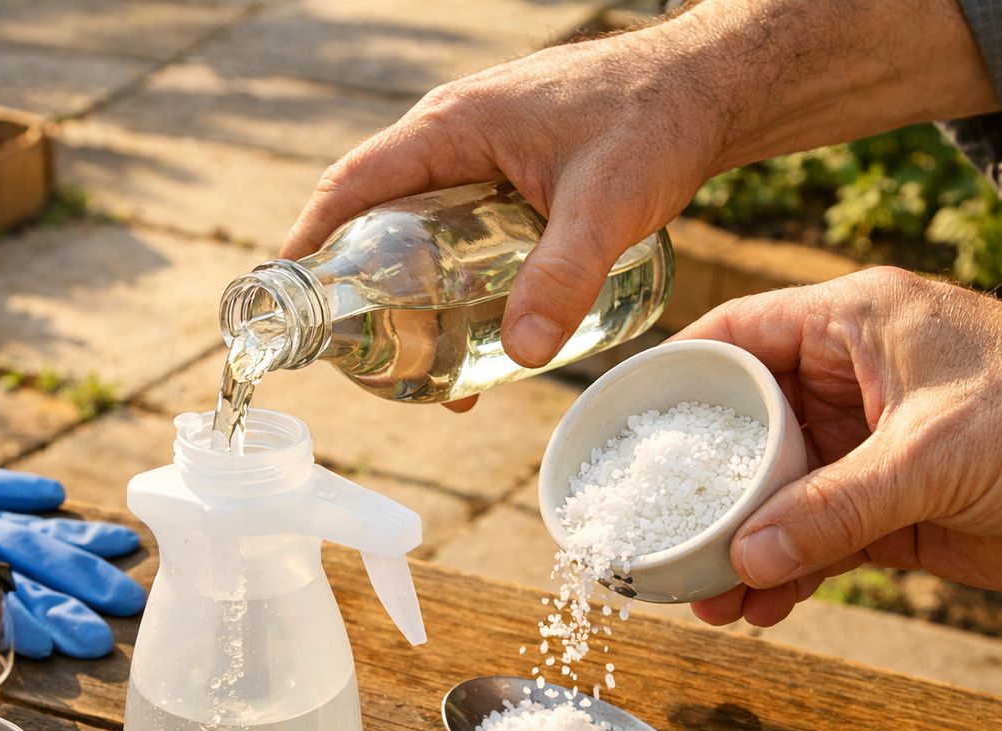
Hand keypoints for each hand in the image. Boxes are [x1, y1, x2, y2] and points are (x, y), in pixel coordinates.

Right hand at [284, 28, 723, 371]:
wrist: (709, 90)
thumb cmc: (656, 118)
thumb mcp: (608, 202)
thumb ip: (565, 274)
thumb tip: (522, 354)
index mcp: (450, 127)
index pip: (352, 185)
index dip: (312, 242)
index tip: (292, 301)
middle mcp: (452, 141)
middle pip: (375, 220)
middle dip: (362, 291)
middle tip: (365, 359)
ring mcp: (480, 161)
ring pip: (417, 235)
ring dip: (409, 297)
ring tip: (421, 369)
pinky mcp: (509, 183)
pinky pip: (457, 237)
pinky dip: (450, 286)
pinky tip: (476, 341)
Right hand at [675, 268, 1001, 626]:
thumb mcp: (933, 450)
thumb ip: (836, 505)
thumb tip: (747, 559)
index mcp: (845, 326)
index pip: (731, 339)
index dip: (672, 378)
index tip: (621, 427)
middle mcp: (843, 383)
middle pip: (740, 432)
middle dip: (699, 492)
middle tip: (656, 540)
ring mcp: (865, 449)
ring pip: (774, 497)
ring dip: (740, 547)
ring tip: (702, 599)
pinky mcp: (891, 506)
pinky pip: (816, 540)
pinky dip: (787, 574)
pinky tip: (761, 608)